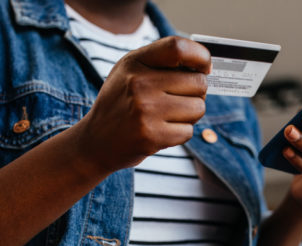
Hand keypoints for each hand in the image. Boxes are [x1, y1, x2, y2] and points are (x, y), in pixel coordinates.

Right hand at [77, 36, 210, 174]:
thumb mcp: (130, 72)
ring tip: (168, 116)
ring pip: (198, 108)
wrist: (96, 142)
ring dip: (190, 115)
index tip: (204, 67)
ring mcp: (145, 111)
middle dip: (197, 93)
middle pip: (198, 83)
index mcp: (135, 62)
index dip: (201, 56)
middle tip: (179, 99)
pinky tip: (161, 131)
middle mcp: (139, 84)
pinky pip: (188, 131)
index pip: (178, 48)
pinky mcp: (152, 136)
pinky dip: (180, 133)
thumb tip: (205, 66)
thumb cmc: (121, 103)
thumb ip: (162, 62)